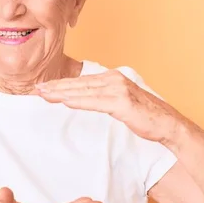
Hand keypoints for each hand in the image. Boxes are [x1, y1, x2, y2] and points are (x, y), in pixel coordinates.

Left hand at [34, 70, 178, 141]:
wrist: (168, 124)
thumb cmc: (146, 116)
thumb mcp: (121, 103)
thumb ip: (104, 98)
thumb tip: (85, 99)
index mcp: (113, 78)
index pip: (81, 81)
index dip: (61, 84)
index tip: (44, 87)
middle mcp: (114, 79)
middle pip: (78, 84)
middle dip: (55, 87)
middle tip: (35, 89)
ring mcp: (118, 89)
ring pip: (83, 91)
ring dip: (61, 93)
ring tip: (43, 94)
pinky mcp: (122, 102)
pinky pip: (94, 102)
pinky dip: (78, 101)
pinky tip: (64, 101)